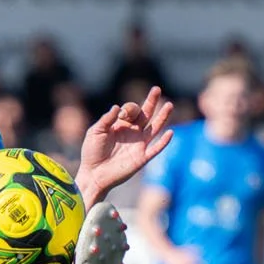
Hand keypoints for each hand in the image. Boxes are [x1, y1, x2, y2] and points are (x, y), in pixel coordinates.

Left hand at [77, 86, 173, 206]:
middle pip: (146, 115)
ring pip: (155, 128)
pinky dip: (164, 142)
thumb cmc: (92, 152)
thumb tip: (118, 107)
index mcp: (122, 125)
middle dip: (151, 101)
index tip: (122, 113)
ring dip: (163, 117)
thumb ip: (107, 119)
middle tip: (157, 89)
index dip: (130, 108)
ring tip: (169, 105)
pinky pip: (156, 149)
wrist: (93, 174)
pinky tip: (171, 133)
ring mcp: (139, 145)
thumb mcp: (95, 132)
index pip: (132, 111)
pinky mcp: (142, 158)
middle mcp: (133, 133)